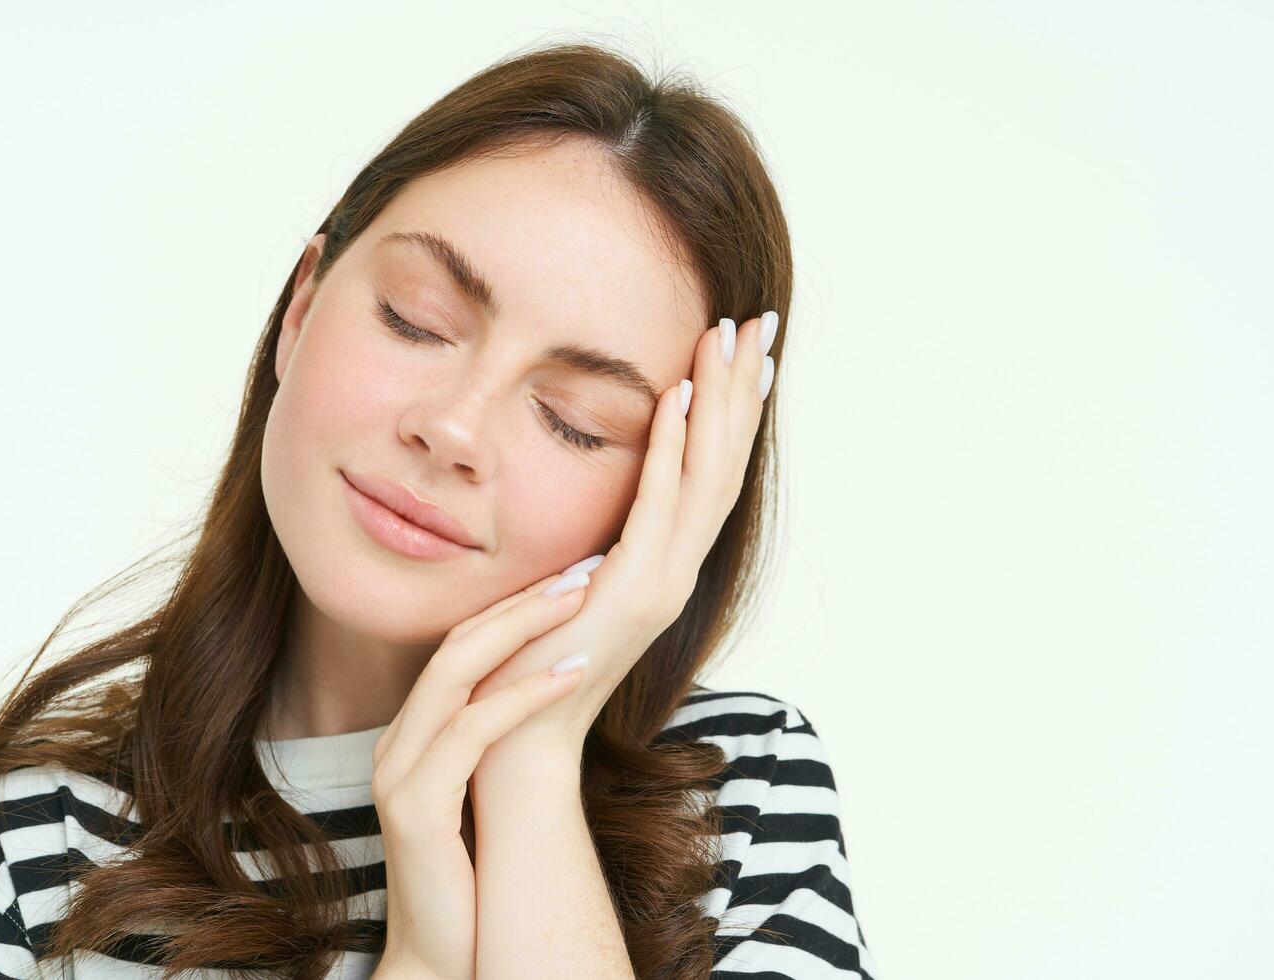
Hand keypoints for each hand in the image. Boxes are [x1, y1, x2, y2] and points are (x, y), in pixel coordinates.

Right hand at [368, 565, 601, 979]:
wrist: (441, 959)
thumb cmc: (474, 884)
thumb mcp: (486, 800)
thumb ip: (500, 750)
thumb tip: (554, 697)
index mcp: (412, 740)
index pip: (458, 650)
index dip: (512, 608)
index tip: (570, 575)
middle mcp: (396, 747)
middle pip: (454, 646)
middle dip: (521, 601)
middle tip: (584, 567)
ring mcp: (398, 776)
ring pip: (455, 674)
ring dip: (525, 629)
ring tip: (584, 601)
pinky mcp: (415, 809)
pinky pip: (470, 734)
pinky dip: (523, 696)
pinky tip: (572, 672)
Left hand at [465, 310, 777, 740]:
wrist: (514, 742)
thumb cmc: (522, 666)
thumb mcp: (562, 586)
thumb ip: (584, 546)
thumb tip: (584, 510)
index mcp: (661, 567)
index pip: (710, 476)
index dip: (732, 413)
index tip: (746, 353)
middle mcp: (675, 572)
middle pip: (725, 465)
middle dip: (742, 391)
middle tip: (759, 323)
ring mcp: (661, 585)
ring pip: (708, 477)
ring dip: (720, 402)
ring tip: (731, 337)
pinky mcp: (631, 595)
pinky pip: (658, 506)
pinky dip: (671, 447)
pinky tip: (677, 395)